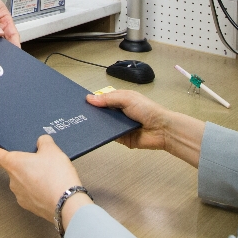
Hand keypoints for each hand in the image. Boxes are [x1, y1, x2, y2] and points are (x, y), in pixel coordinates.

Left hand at [0, 135, 92, 228]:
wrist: (67, 204)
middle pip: (12, 167)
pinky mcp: (30, 206)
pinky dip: (37, 189)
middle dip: (24, 162)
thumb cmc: (57, 178)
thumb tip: (42, 141)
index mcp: (13, 164)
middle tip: (38, 158)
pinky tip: (50, 185)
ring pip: (22, 181)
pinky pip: (30, 193)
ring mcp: (20, 195)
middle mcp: (13, 181)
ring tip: (48, 173)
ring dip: (31, 176)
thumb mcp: (52, 150)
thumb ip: (44, 141)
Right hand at [88, 90, 204, 166]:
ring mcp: (118, 126)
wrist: (162, 129)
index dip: (93, 100)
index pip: (102, 99)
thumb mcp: (127, 99)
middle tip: (76, 114)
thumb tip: (89, 98)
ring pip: (103, 124)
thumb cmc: (147, 110)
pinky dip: (102, 134)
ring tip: (79, 123)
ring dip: (95, 124)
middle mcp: (118, 112)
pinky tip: (91, 133)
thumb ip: (108, 99)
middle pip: (101, 112)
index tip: (79, 101)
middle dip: (91, 112)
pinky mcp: (120, 138)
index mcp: (120, 100)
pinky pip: (108, 135)